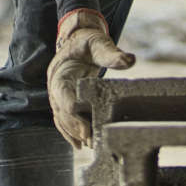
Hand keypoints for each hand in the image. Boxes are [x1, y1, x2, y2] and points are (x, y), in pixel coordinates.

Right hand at [47, 8, 134, 148]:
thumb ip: (112, 54)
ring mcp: (57, 93)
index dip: (73, 114)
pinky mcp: (63, 99)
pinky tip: (80, 144)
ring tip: (89, 146)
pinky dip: (70, 132)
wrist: (78, 39)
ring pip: (61, 118)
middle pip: (61, 111)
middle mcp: (55, 84)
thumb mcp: (99, 43)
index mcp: (60, 72)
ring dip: (73, 133)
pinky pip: (63, 118)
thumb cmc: (89, 41)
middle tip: (91, 141)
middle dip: (74, 128)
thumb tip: (130, 60)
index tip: (85, 129)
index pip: (63, 96)